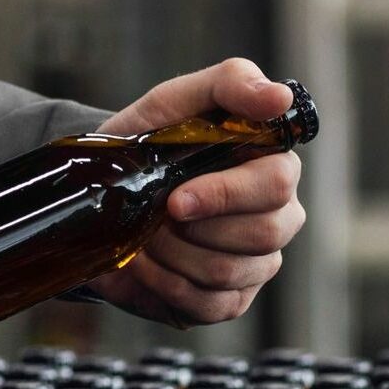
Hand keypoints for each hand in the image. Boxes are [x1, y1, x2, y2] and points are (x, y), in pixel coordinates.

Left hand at [88, 59, 305, 326]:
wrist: (108, 192)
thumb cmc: (151, 140)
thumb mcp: (177, 100)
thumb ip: (232, 84)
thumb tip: (280, 97)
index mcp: (275, 166)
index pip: (275, 185)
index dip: (224, 194)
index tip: (175, 198)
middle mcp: (279, 217)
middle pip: (262, 235)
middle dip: (194, 229)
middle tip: (155, 214)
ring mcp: (259, 263)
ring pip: (228, 272)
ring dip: (173, 256)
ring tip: (145, 236)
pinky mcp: (232, 299)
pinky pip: (210, 304)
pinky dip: (166, 286)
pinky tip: (147, 265)